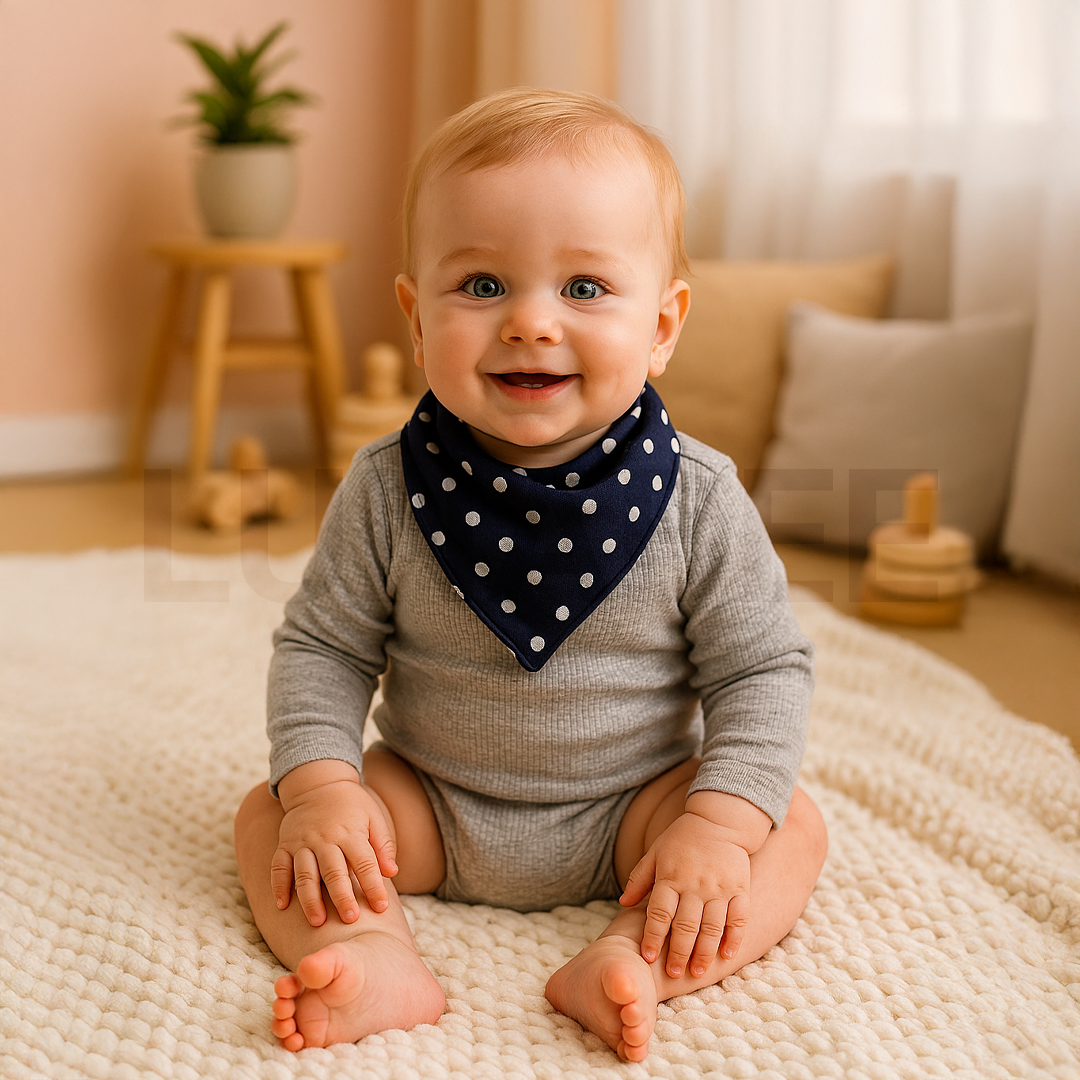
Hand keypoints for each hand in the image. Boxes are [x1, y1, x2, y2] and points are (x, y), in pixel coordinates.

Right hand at [271, 760, 397, 926]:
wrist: (318, 783)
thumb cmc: (351, 805)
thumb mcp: (373, 817)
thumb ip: (383, 845)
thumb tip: (392, 872)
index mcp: (350, 833)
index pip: (365, 863)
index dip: (373, 886)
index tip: (381, 907)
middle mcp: (325, 839)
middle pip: (334, 872)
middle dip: (342, 897)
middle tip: (350, 919)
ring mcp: (302, 842)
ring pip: (305, 874)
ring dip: (310, 899)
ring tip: (317, 923)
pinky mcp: (285, 844)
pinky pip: (278, 867)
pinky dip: (279, 886)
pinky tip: (282, 906)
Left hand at [620, 810, 753, 978]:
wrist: (720, 820)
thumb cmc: (683, 839)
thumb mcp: (656, 853)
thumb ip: (639, 879)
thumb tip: (623, 903)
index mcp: (671, 876)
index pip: (659, 913)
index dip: (653, 937)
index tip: (649, 957)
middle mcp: (695, 884)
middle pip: (685, 926)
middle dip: (678, 953)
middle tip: (673, 974)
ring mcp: (719, 887)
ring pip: (712, 927)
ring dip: (704, 953)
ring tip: (698, 973)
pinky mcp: (740, 888)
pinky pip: (738, 918)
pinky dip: (734, 938)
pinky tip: (727, 955)